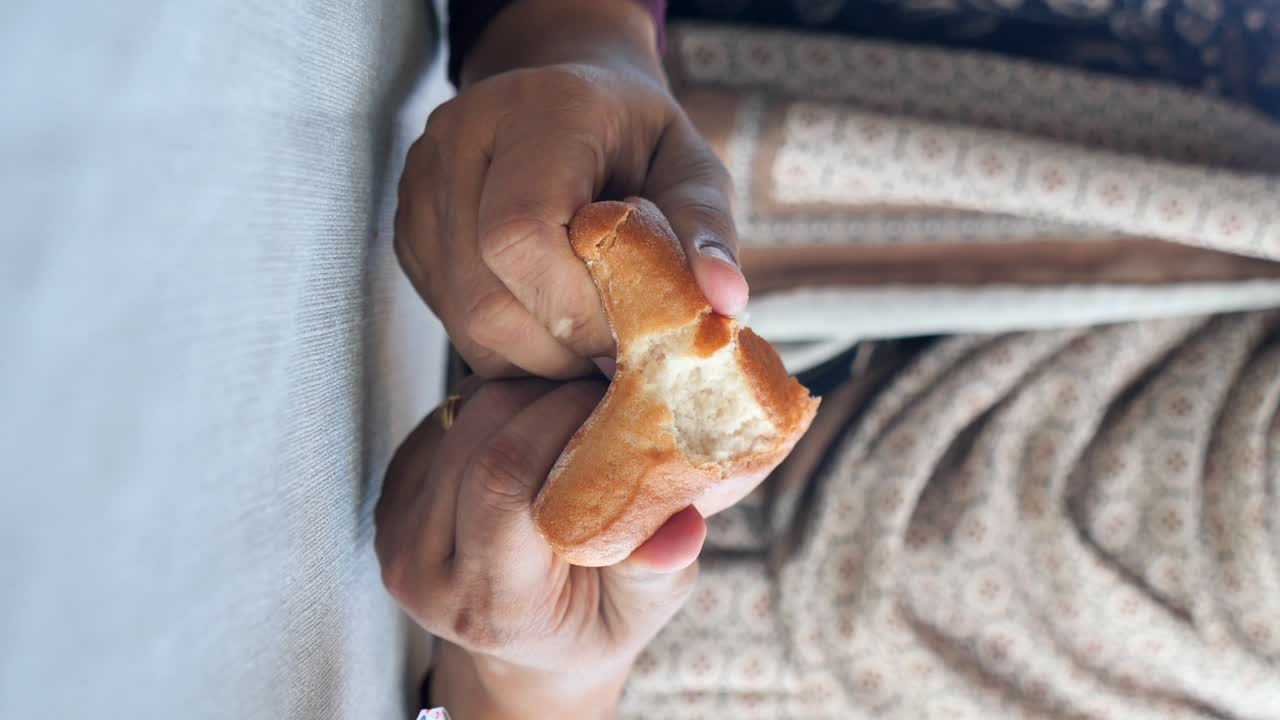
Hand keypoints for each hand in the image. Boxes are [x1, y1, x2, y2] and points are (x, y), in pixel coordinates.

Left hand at [375, 378, 705, 717]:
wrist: (528, 643)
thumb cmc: (593, 623)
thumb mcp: (640, 611)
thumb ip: (656, 572)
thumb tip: (682, 535)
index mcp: (484, 602)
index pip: (505, 483)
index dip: (563, 421)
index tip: (621, 406)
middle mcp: (422, 567)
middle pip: (483, 435)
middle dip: (553, 397)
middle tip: (610, 396)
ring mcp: (397, 524)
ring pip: (467, 411)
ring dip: (531, 393)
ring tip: (582, 412)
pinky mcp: (397, 484)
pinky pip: (455, 411)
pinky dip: (508, 402)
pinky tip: (543, 427)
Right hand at [395, 0, 746, 378]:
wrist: (569, 101)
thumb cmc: (638, 139)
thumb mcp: (692, 168)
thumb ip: (707, 229)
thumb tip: (724, 302)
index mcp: (541, 111)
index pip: (520, 234)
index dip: (574, 308)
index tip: (629, 331)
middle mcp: (462, 140)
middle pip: (485, 297)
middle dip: (559, 347)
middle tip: (613, 351)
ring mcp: (422, 186)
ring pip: (465, 322)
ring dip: (534, 355)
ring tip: (586, 338)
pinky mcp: (408, 231)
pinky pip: (452, 321)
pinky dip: (508, 344)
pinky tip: (549, 321)